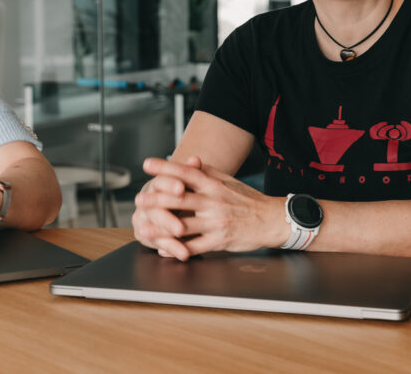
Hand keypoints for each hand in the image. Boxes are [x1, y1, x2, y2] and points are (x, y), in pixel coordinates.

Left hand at [136, 157, 282, 259]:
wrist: (271, 220)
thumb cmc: (247, 199)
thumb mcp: (228, 181)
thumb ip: (207, 172)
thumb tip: (189, 161)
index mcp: (214, 185)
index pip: (186, 172)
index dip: (165, 167)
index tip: (147, 164)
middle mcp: (213, 202)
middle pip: (179, 199)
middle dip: (155, 199)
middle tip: (139, 199)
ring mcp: (215, 223)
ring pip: (183, 225)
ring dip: (160, 227)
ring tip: (143, 227)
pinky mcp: (219, 242)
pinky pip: (193, 247)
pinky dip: (176, 249)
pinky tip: (162, 248)